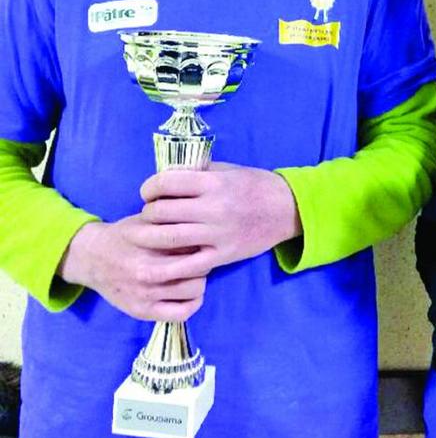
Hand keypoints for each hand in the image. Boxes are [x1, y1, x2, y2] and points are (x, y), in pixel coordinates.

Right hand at [58, 215, 210, 320]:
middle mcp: (148, 270)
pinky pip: (181, 313)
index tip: (202, 241)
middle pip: (199, 266)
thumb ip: (172, 220)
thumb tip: (203, 223)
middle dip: (204, 260)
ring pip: (194, 289)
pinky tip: (190, 294)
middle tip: (200, 258)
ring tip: (193, 274)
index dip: (203, 241)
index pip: (194, 244)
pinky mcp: (143, 311)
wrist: (92, 258)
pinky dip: (193, 304)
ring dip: (199, 280)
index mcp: (151, 243)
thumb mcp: (146, 220)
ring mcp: (145, 293)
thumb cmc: (125, 236)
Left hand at [139, 162, 301, 268]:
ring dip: (149, 236)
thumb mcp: (226, 170)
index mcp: (212, 183)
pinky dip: (166, 267)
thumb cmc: (253, 185)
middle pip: (162, 212)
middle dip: (147, 213)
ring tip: (148, 234)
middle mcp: (213, 208)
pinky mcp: (222, 256)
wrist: (286, 209)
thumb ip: (197, 172)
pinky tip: (156, 264)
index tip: (148, 192)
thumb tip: (165, 175)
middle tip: (148, 214)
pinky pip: (187, 266)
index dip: (149, 188)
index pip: (165, 183)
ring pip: (168, 239)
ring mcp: (217, 235)